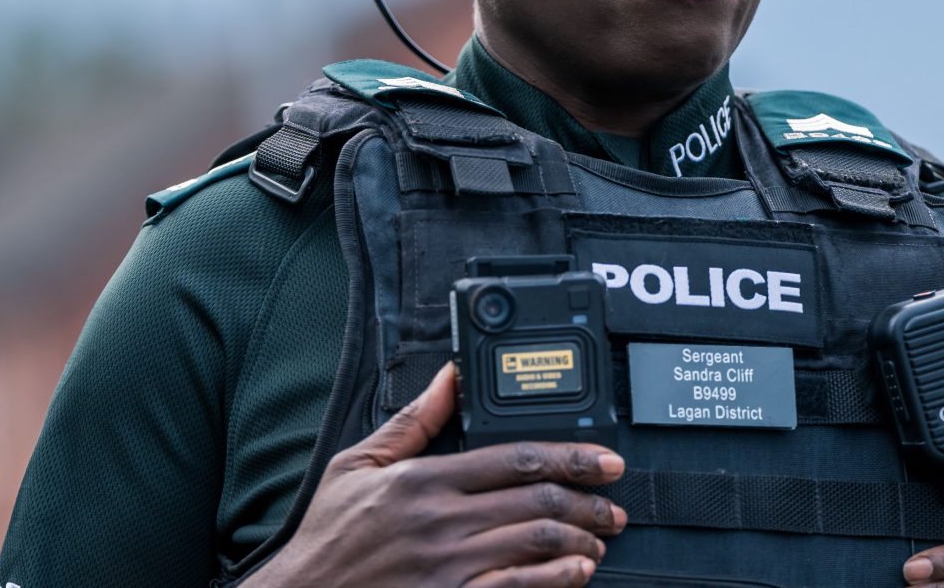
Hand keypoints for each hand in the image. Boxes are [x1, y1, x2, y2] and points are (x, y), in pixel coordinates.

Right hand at [245, 363, 626, 587]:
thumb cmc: (329, 538)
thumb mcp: (356, 466)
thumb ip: (412, 422)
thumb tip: (449, 376)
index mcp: (422, 481)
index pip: (515, 459)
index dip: (571, 457)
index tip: (604, 460)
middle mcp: (441, 522)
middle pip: (537, 502)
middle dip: (588, 502)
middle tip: (615, 504)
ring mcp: (449, 567)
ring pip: (536, 545)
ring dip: (580, 541)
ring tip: (600, 539)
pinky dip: (556, 580)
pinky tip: (575, 574)